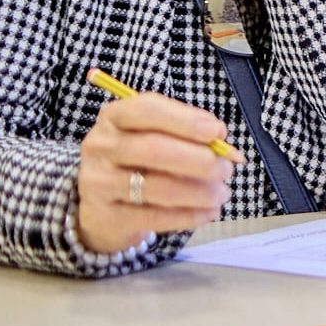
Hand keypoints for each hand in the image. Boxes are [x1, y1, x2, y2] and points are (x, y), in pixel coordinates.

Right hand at [75, 91, 237, 253]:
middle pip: (153, 148)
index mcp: (114, 117)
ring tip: (223, 194)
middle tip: (226, 169)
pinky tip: (209, 212)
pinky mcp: (105, 217)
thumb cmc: (138, 161)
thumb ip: (186, 134)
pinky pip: (154, 216)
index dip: (185, 120)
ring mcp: (98, 183)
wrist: (100, 206)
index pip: (146, 109)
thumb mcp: (154, 137)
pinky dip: (189, 215)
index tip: (218, 132)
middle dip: (199, 160)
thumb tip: (222, 142)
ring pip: (156, 187)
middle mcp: (101, 147)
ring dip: (199, 191)